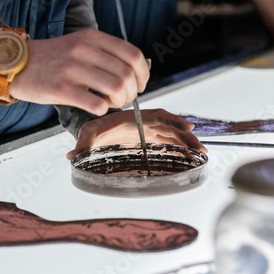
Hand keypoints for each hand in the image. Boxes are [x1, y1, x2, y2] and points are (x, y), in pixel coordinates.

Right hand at [10, 29, 149, 115]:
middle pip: (127, 75)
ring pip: (116, 88)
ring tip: (111, 104)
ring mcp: (72, 70)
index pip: (133, 54)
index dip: (143, 74)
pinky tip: (96, 108)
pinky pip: (95, 104)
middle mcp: (84, 50)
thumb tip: (133, 73)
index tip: (140, 85)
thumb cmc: (52, 59)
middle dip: (132, 92)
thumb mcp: (79, 45)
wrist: (16, 64)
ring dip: (120, 101)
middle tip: (124, 99)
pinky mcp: (61, 89)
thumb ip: (103, 54)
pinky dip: (102, 110)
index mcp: (92, 38)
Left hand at [66, 109, 207, 158]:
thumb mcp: (87, 133)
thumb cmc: (93, 128)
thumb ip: (81, 144)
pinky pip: (168, 141)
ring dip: (187, 143)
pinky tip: (191, 154)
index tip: (186, 126)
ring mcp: (148, 132)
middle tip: (200, 148)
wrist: (95, 129)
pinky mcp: (149, 140)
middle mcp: (145, 124)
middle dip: (186, 136)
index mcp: (134, 119)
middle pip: (170, 127)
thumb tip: (71, 156)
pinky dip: (179, 146)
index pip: (157, 116)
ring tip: (202, 153)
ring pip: (172, 135)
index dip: (172, 120)